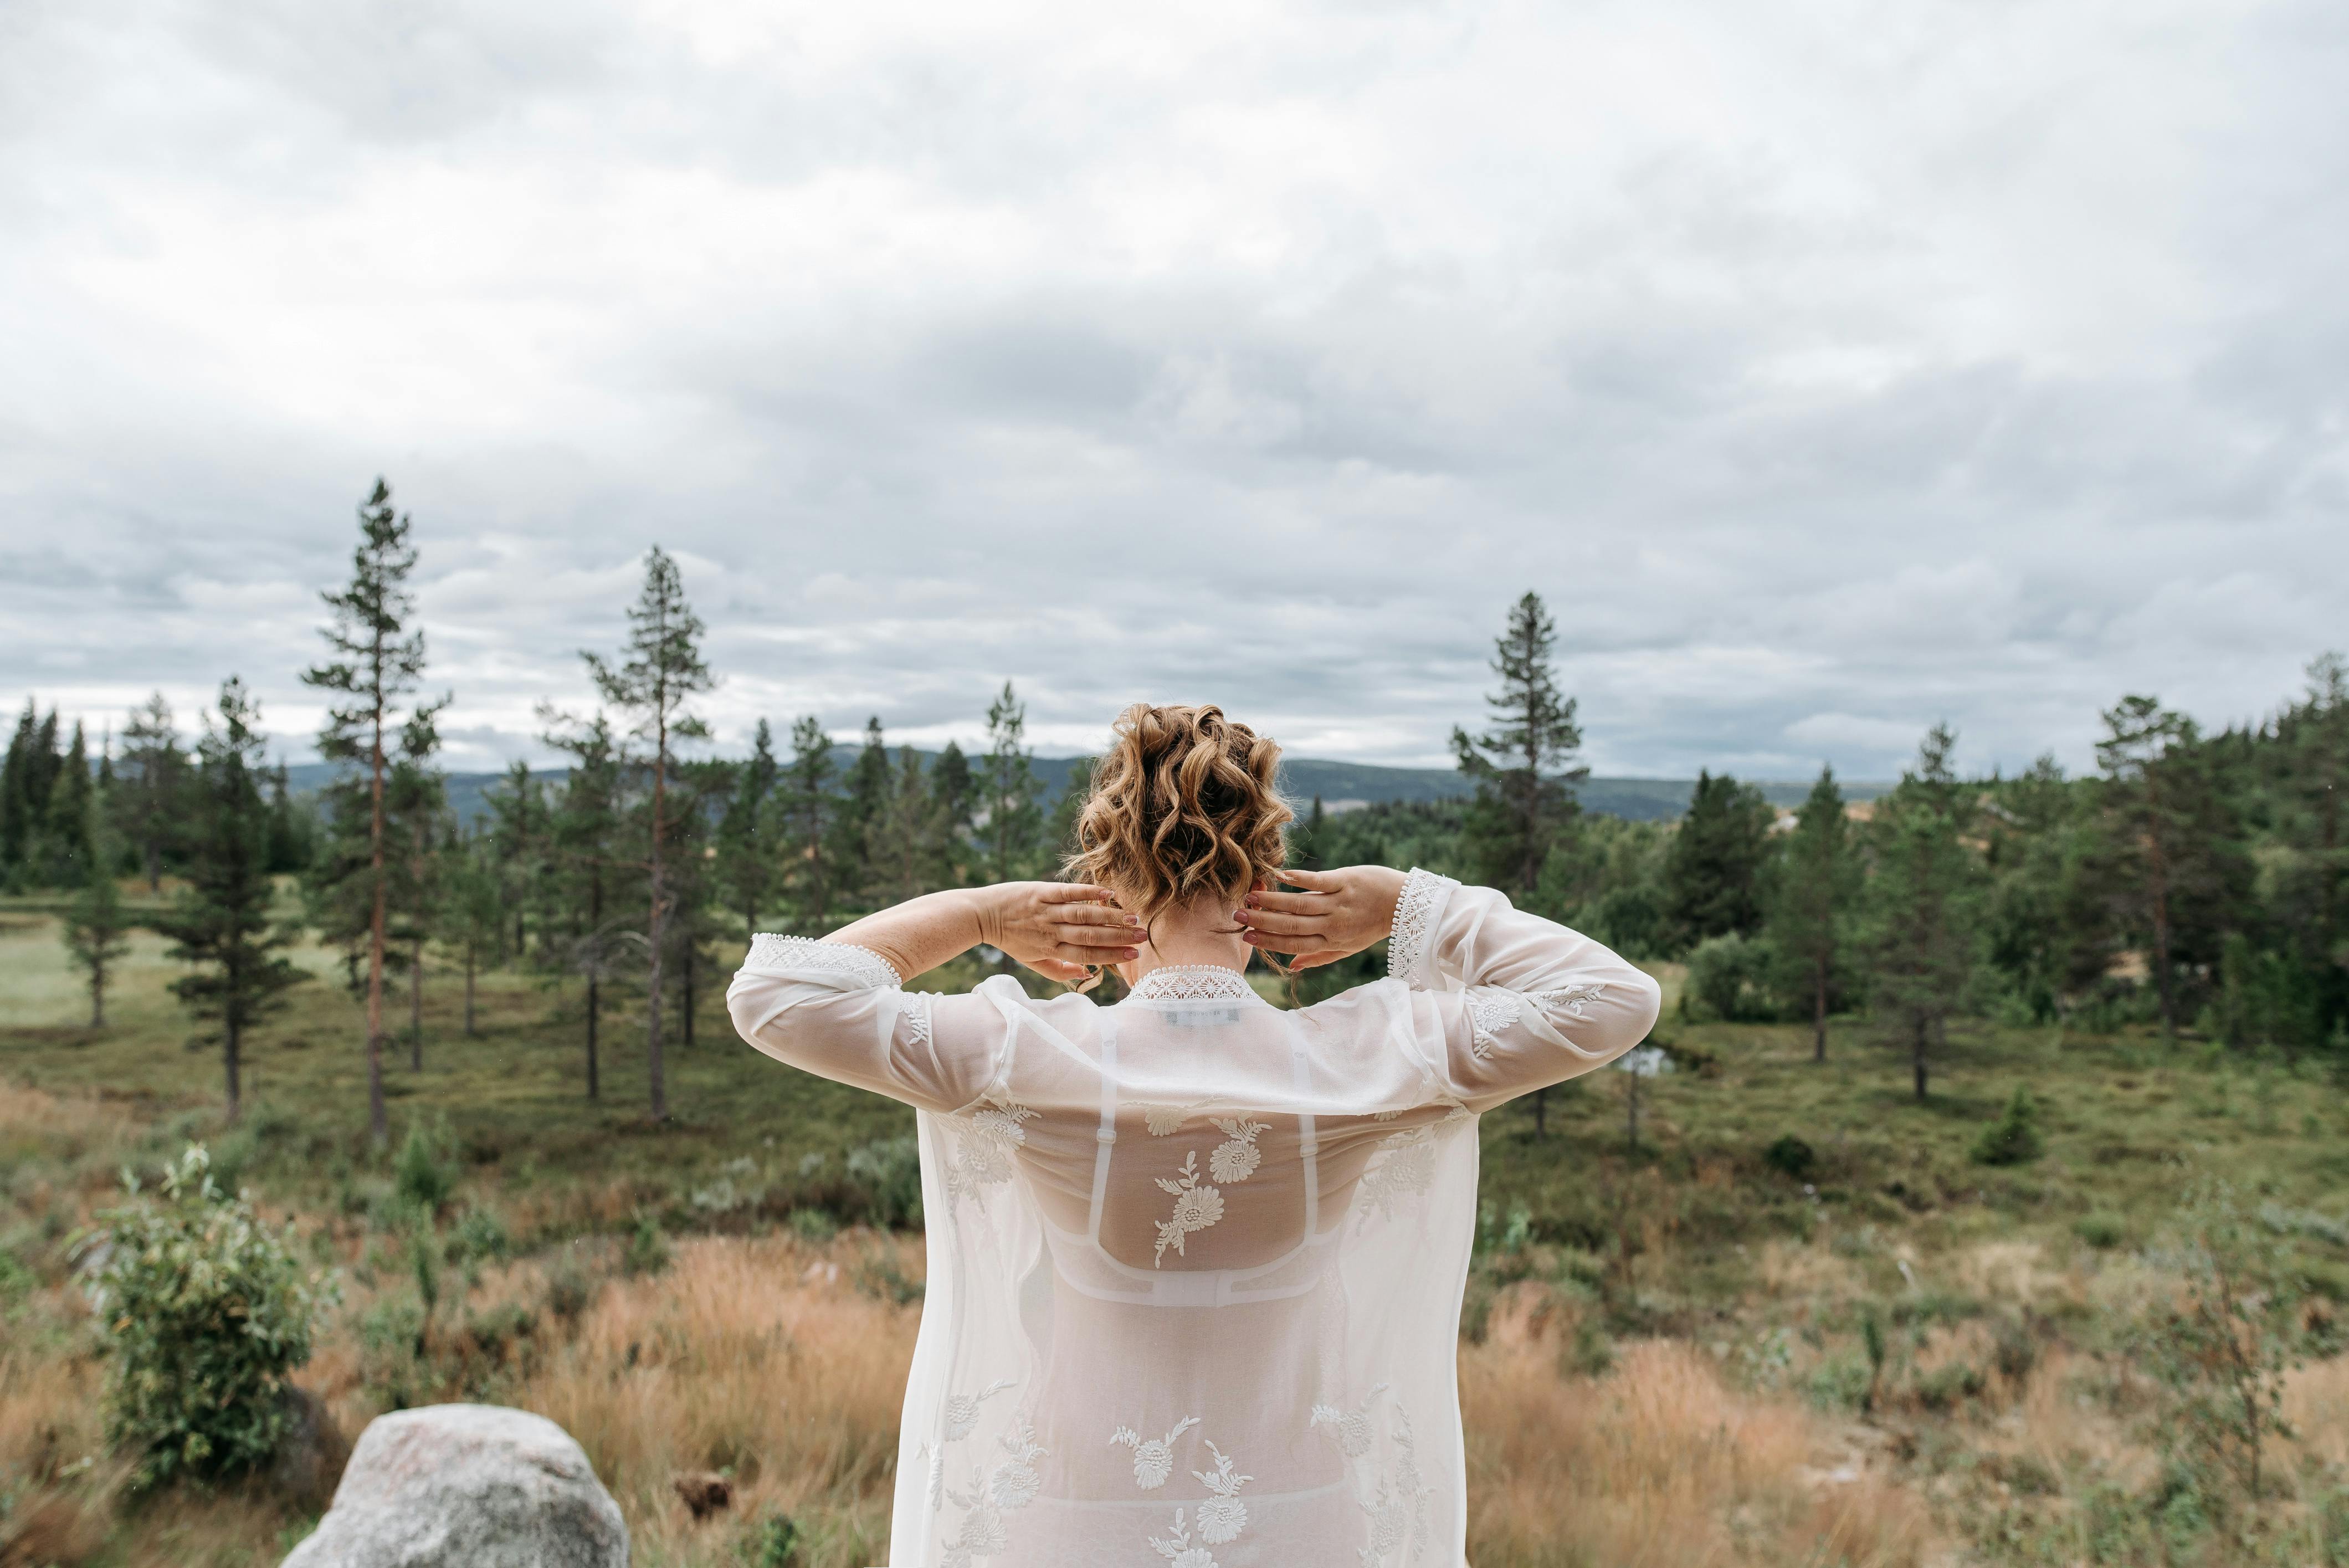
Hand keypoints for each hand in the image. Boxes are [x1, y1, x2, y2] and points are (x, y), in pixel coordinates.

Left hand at [972, 882, 1142, 985]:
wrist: (981, 915)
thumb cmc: (1010, 939)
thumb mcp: (1031, 962)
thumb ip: (1059, 971)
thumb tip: (1087, 974)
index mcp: (1050, 950)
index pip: (1086, 955)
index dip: (1111, 955)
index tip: (1133, 954)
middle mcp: (1050, 932)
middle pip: (1089, 936)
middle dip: (1118, 937)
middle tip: (1142, 936)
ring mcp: (1046, 910)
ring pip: (1083, 915)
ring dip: (1110, 916)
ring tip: (1132, 918)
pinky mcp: (1041, 891)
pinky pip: (1068, 892)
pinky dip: (1088, 892)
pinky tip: (1107, 893)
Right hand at [1232, 864, 1407, 970]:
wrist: (1405, 904)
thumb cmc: (1371, 925)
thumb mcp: (1348, 948)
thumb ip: (1319, 957)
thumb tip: (1292, 967)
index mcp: (1332, 942)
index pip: (1294, 944)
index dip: (1269, 942)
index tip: (1247, 937)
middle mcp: (1333, 924)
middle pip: (1292, 925)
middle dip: (1263, 921)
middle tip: (1238, 915)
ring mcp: (1339, 902)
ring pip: (1300, 904)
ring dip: (1273, 900)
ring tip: (1251, 896)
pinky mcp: (1346, 880)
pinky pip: (1318, 881)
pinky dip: (1298, 879)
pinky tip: (1279, 876)